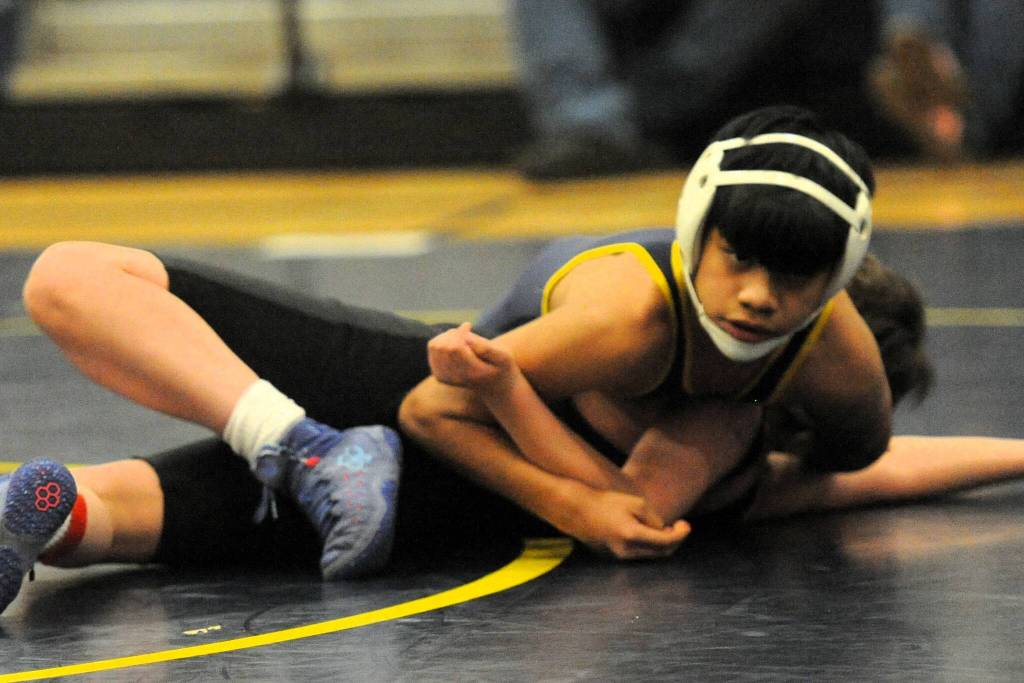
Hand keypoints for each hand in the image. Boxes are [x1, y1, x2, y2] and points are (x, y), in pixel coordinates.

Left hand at [428, 322, 517, 392]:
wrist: (496, 388)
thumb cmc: (502, 368)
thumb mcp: (504, 357)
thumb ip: (486, 348)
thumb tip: (465, 337)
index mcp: (472, 373)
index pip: (455, 348)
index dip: (460, 332)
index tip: (469, 325)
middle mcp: (456, 377)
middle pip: (443, 346)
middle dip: (452, 333)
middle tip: (466, 330)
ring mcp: (446, 378)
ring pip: (435, 346)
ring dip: (446, 336)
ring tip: (460, 336)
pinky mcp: (440, 375)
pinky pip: (432, 351)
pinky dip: (440, 342)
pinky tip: (454, 343)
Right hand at [554, 481, 690, 559]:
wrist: (578, 511)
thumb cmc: (607, 502)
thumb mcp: (635, 503)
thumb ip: (654, 518)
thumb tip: (664, 531)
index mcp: (632, 535)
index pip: (667, 541)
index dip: (681, 534)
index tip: (686, 524)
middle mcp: (627, 550)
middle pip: (662, 553)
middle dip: (675, 541)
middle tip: (680, 526)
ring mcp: (620, 556)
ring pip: (652, 556)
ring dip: (664, 544)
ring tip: (667, 528)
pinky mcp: (616, 556)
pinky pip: (641, 554)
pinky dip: (651, 546)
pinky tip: (651, 532)